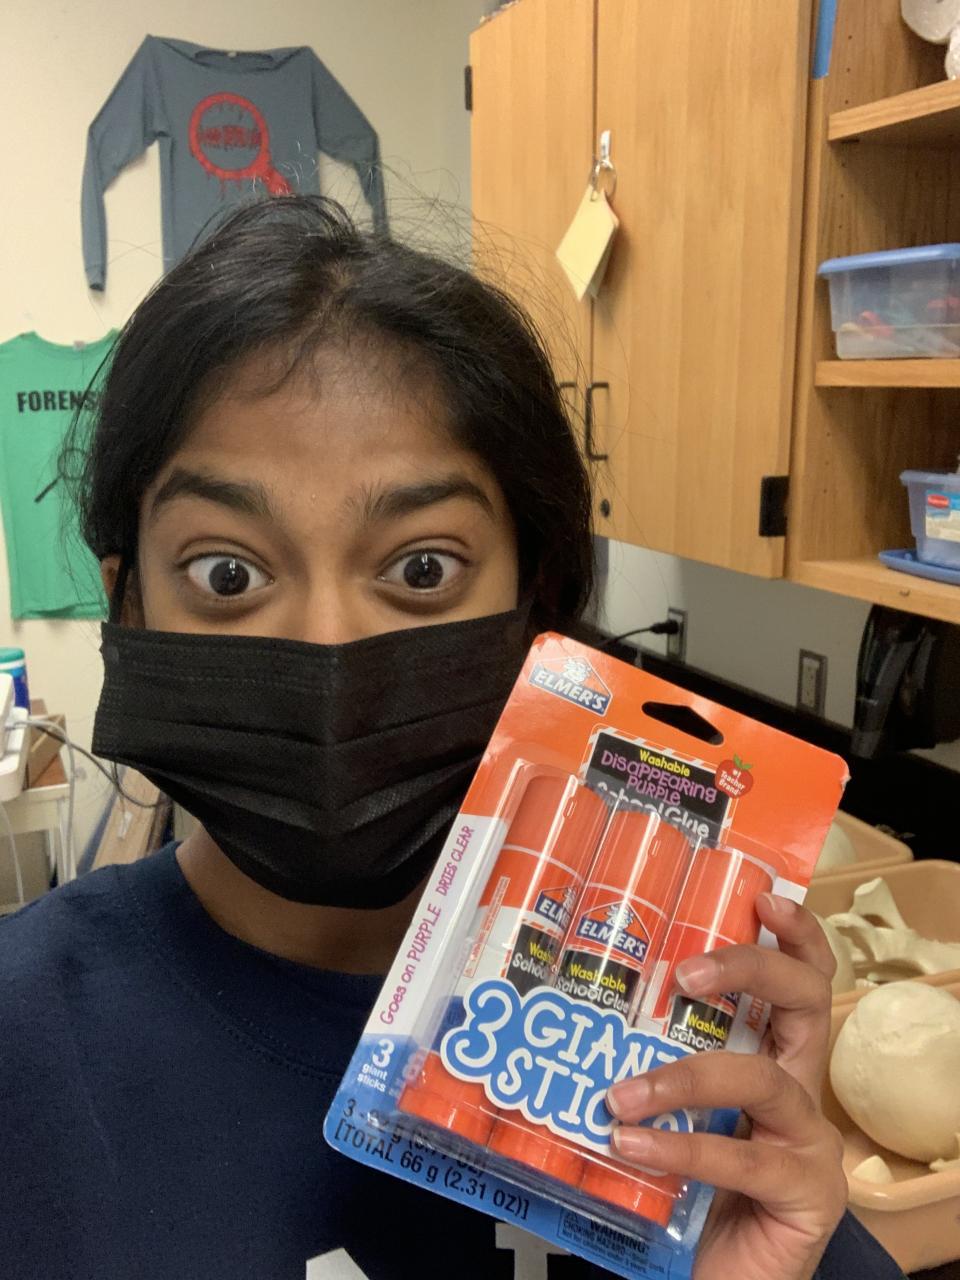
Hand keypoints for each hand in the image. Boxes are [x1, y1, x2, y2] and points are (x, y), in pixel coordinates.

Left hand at [606, 894, 846, 1279]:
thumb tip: (533, 1021)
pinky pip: (743, 1160)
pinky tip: (632, 1145)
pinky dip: (682, 1148)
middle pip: (805, 1001)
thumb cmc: (679, 1189)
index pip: (799, 978)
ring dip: (688, 1077)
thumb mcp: (656, 1112)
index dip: (792, 933)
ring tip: (621, 1093)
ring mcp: (808, 1143)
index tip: (762, 897)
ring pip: (766, 1080)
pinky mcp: (804, 1196)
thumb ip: (627, 1066)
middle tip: (687, 972)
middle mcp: (798, 1089)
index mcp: (769, 1057)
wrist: (709, 1277)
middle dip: (750, 968)